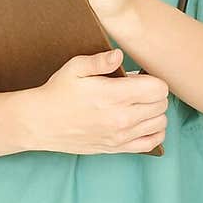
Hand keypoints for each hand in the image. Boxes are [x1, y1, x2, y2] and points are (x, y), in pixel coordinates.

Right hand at [27, 47, 168, 155]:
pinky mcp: (116, 148)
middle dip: (154, 93)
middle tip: (138, 89)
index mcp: (114, 96)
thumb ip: (100, 60)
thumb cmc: (57, 93)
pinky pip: (151, 143)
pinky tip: (142, 122)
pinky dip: (154, 132)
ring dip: (155, 111)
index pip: (158, 88)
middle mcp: (121, 118)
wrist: (40, 123)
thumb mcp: (75, 68)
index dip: (153, 79)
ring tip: (139, 104)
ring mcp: (120, 136)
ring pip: (160, 123)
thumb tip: (119, 54)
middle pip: (162, 105)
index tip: (140, 77)